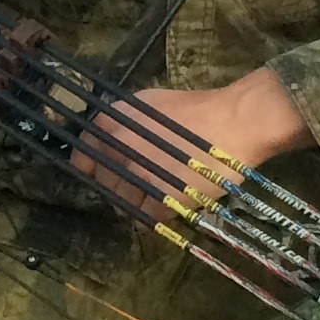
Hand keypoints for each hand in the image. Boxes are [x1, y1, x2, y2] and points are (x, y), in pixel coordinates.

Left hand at [76, 64, 310, 221]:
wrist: (236, 121)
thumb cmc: (197, 109)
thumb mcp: (149, 103)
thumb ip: (123, 122)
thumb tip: (108, 142)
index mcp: (112, 122)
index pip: (83, 155)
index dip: (95, 165)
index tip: (108, 169)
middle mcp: (118, 148)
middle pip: (104, 182)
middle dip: (119, 184)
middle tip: (144, 179)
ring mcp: (137, 176)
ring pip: (122, 202)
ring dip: (137, 200)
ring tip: (160, 190)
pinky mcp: (158, 199)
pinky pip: (143, 216)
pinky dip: (154, 212)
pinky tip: (168, 200)